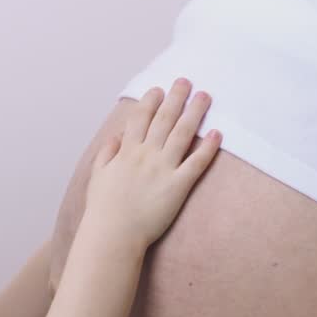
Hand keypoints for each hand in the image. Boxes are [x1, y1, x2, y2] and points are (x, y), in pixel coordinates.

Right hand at [84, 79, 220, 247]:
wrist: (113, 234)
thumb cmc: (103, 209)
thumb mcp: (98, 177)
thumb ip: (106, 154)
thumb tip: (116, 137)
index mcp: (127, 152)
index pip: (140, 118)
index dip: (150, 101)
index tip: (158, 89)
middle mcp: (146, 155)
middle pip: (164, 119)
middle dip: (175, 97)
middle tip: (185, 81)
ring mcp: (163, 169)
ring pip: (182, 134)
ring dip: (194, 113)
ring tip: (204, 96)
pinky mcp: (177, 186)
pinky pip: (196, 163)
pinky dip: (208, 148)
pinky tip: (218, 134)